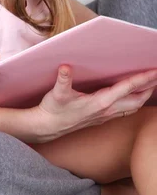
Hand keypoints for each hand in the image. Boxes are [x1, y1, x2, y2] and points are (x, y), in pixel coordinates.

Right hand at [35, 65, 156, 141]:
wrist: (48, 127)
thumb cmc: (53, 110)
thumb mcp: (56, 93)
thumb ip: (63, 80)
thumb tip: (65, 67)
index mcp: (100, 102)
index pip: (127, 89)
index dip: (142, 79)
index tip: (154, 71)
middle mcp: (106, 110)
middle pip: (136, 101)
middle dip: (149, 88)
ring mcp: (104, 116)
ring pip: (132, 108)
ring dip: (143, 97)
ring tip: (150, 86)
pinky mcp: (101, 118)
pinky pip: (124, 112)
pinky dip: (133, 103)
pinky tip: (132, 99)